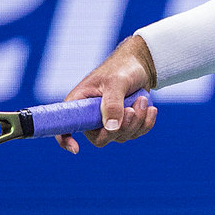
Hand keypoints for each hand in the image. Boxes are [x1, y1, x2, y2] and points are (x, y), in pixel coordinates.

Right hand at [55, 35, 158, 153]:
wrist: (140, 65)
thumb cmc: (122, 68)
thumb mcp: (116, 82)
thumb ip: (113, 103)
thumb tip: (110, 128)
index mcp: (80, 103)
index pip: (64, 126)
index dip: (65, 140)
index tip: (76, 149)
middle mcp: (91, 116)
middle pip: (101, 139)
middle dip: (121, 127)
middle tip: (132, 109)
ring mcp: (108, 122)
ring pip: (121, 136)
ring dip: (137, 121)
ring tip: (142, 100)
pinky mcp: (124, 123)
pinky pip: (135, 133)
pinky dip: (145, 123)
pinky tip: (150, 109)